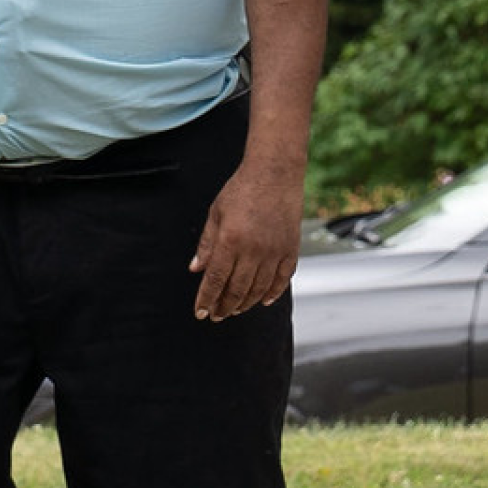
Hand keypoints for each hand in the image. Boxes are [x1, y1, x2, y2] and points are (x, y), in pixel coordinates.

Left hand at [188, 164, 304, 321]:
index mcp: (230, 241)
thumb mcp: (216, 213)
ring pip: (259, 289)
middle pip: (237, 290)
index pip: (215, 280)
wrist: (275, 172)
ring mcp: (274, 251)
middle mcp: (253, 250)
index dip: (206, 300)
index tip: (201, 312)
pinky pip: (282, 279)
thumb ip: (206, 244)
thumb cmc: (243, 189)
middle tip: (217, 314)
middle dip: (224, 307)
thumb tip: (196, 268)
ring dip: (245, 303)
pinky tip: (263, 299)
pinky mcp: (290, 249)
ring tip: (235, 309)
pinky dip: (272, 293)